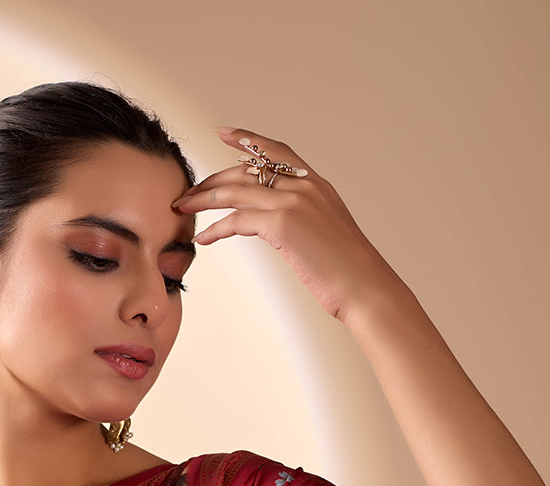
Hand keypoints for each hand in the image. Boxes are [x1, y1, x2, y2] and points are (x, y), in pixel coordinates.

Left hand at [172, 126, 395, 323]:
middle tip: (190, 191)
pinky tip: (204, 239)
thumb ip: (306, 221)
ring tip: (184, 209)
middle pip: (247, 170)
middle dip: (213, 180)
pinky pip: (237, 220)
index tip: (224, 134)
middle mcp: (304, 186)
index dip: (249, 140)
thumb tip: (285, 229)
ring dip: (204, 200)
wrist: (366, 288)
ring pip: (236, 191)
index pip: (277, 151)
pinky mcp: (283, 223)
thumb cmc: (349, 273)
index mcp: (317, 185)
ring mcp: (294, 202)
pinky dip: (216, 229)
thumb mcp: (328, 235)